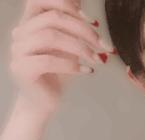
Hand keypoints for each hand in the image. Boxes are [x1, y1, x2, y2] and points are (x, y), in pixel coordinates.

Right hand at [8, 0, 111, 115]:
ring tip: (98, 59)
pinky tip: (88, 71)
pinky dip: (72, 65)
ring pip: (51, 37)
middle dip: (84, 30)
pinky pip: (48, 60)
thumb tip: (90, 15)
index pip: (43, 0)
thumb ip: (74, 28)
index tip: (93, 22)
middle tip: (104, 45)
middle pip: (53, 18)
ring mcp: (18, 50)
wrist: (45, 101)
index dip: (69, 6)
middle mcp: (21, 32)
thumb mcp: (70, 46)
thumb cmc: (59, 73)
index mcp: (30, 22)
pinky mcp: (21, 68)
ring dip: (81, 47)